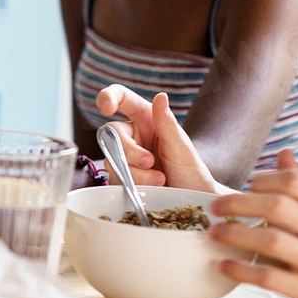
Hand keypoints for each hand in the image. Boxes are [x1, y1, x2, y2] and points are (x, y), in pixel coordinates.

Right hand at [95, 85, 218, 192]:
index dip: (108, 97)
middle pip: (111, 134)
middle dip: (129, 151)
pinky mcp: (121, 175)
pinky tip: (150, 188)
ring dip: (135, 172)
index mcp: (147, 119)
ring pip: (111, 158)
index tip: (107, 109)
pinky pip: (114, 176)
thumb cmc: (191, 171)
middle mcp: (133, 134)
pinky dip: (132, 183)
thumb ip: (167, 123)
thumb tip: (161, 97)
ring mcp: (125, 156)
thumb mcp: (181, 147)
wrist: (190, 200)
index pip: (122, 98)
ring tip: (159, 180)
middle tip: (150, 162)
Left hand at [210, 149, 297, 297]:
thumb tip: (284, 155)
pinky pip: (271, 278)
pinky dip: (243, 271)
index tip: (246, 187)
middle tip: (215, 207)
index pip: (294, 183)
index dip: (263, 180)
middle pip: (276, 206)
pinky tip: (225, 266)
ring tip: (215, 234)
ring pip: (271, 240)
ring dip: (235, 234)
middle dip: (238, 203)